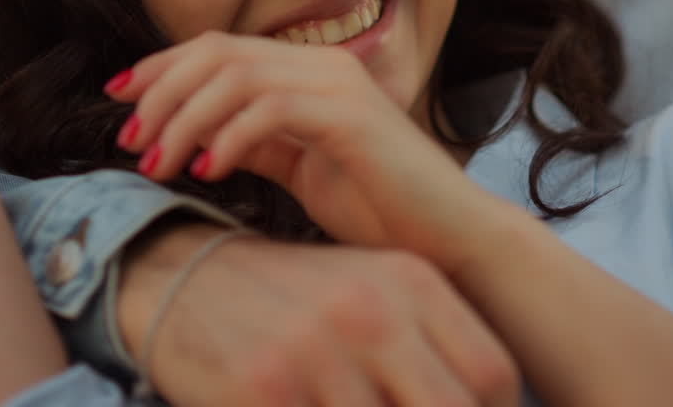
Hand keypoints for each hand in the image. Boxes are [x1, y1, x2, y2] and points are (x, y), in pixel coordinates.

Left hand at [107, 32, 504, 270]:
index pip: (220, 47)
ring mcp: (340, 86)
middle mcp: (324, 65)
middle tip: (131, 139)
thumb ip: (258, 142)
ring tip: (158, 161)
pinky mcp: (351, 117)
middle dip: (162, 91)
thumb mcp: (302, 170)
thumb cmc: (381, 210)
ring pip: (236, 75)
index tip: (120, 101)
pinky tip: (207, 170)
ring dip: (184, 118)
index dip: (162, 68)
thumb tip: (198, 135)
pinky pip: (270, 108)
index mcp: (310, 72)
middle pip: (218, 52)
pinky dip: (228, 136)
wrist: (449, 239)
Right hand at [119, 223, 519, 406]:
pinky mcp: (264, 386)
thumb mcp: (368, 296)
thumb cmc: (292, 301)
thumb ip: (426, 348)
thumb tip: (488, 402)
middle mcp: (370, 310)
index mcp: (408, 280)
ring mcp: (316, 351)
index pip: (492, 374)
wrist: (180, 278)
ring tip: (342, 405)